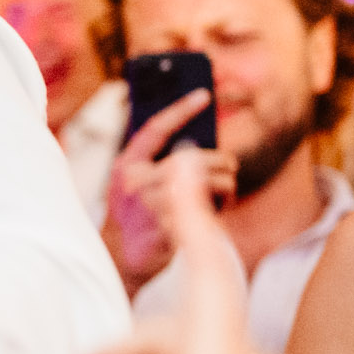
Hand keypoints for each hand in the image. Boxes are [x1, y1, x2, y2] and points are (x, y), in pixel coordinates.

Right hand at [103, 91, 233, 289]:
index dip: (179, 109)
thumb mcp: (136, 183)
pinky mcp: (168, 225)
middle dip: (219, 160)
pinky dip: (220, 204)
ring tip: (227, 188)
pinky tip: (220, 207)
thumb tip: (194, 141)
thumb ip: (157, 160)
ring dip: (225, 184)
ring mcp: (150, 204)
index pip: (154, 129)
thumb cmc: (136, 216)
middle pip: (190, 156)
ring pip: (206, 179)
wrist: (123, 259)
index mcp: (127, 166)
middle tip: (230, 166)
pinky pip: (208, 205)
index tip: (203, 95)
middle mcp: (136, 182)